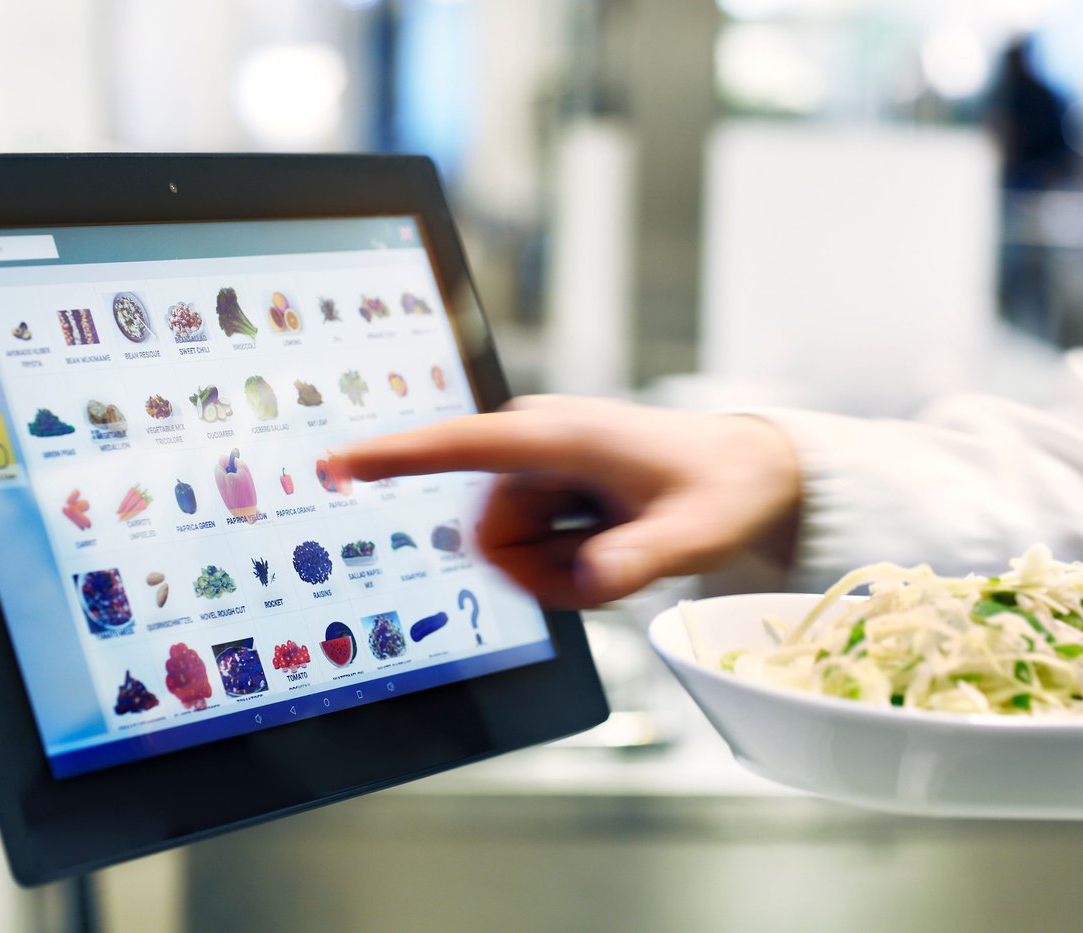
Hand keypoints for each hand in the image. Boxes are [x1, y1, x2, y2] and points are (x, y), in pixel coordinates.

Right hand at [330, 395, 801, 607]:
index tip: (335, 462)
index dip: (394, 456)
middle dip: (541, 571)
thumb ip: (639, 559)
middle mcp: (536, 443)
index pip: (461, 446)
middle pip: (489, 535)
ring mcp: (537, 465)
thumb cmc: (722, 487)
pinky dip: (563, 562)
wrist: (747, 469)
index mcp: (561, 436)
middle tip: (610, 564)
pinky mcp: (542, 483)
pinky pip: (523, 545)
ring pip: (504, 548)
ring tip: (617, 549)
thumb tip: (590, 580)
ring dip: (556, 570)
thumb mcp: (693, 533)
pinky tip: (607, 540)